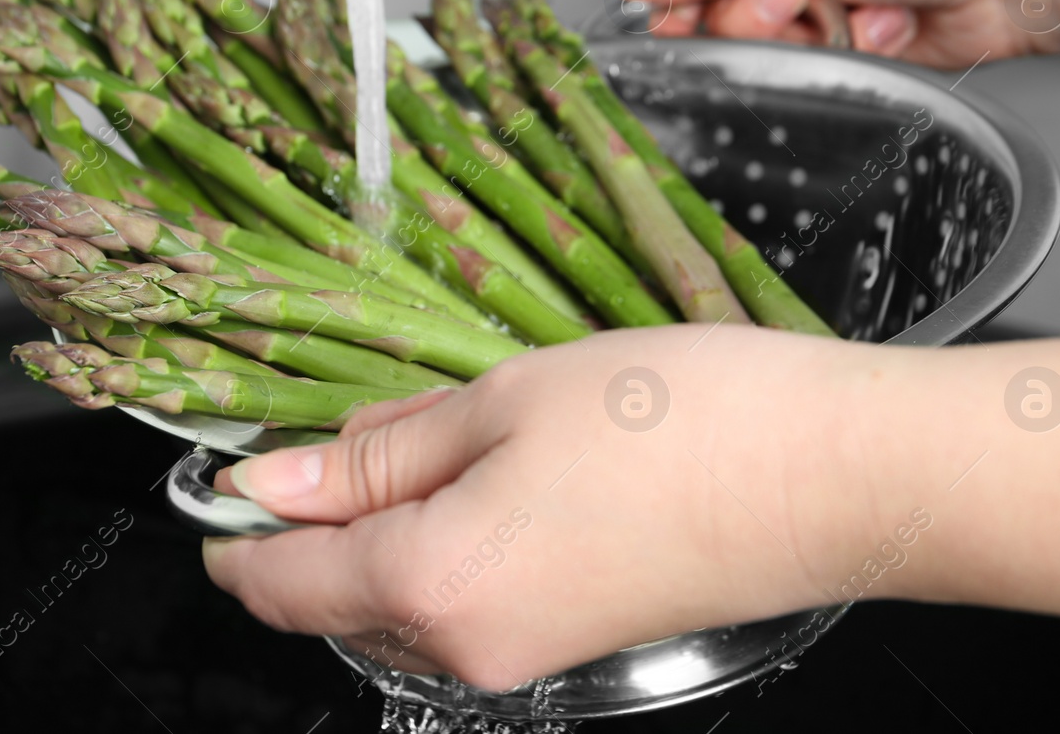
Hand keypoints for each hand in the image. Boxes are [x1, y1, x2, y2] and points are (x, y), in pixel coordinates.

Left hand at [201, 325, 886, 690]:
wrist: (838, 478)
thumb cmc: (675, 421)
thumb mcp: (502, 401)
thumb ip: (378, 451)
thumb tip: (276, 480)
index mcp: (429, 583)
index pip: (280, 582)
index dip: (235, 532)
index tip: (221, 484)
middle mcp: (467, 649)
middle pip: (337, 598)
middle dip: (316, 523)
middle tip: (344, 426)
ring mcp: (526, 657)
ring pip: (402, 601)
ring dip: (387, 531)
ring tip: (435, 436)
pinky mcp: (575, 643)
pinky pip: (467, 603)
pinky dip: (447, 546)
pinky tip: (490, 474)